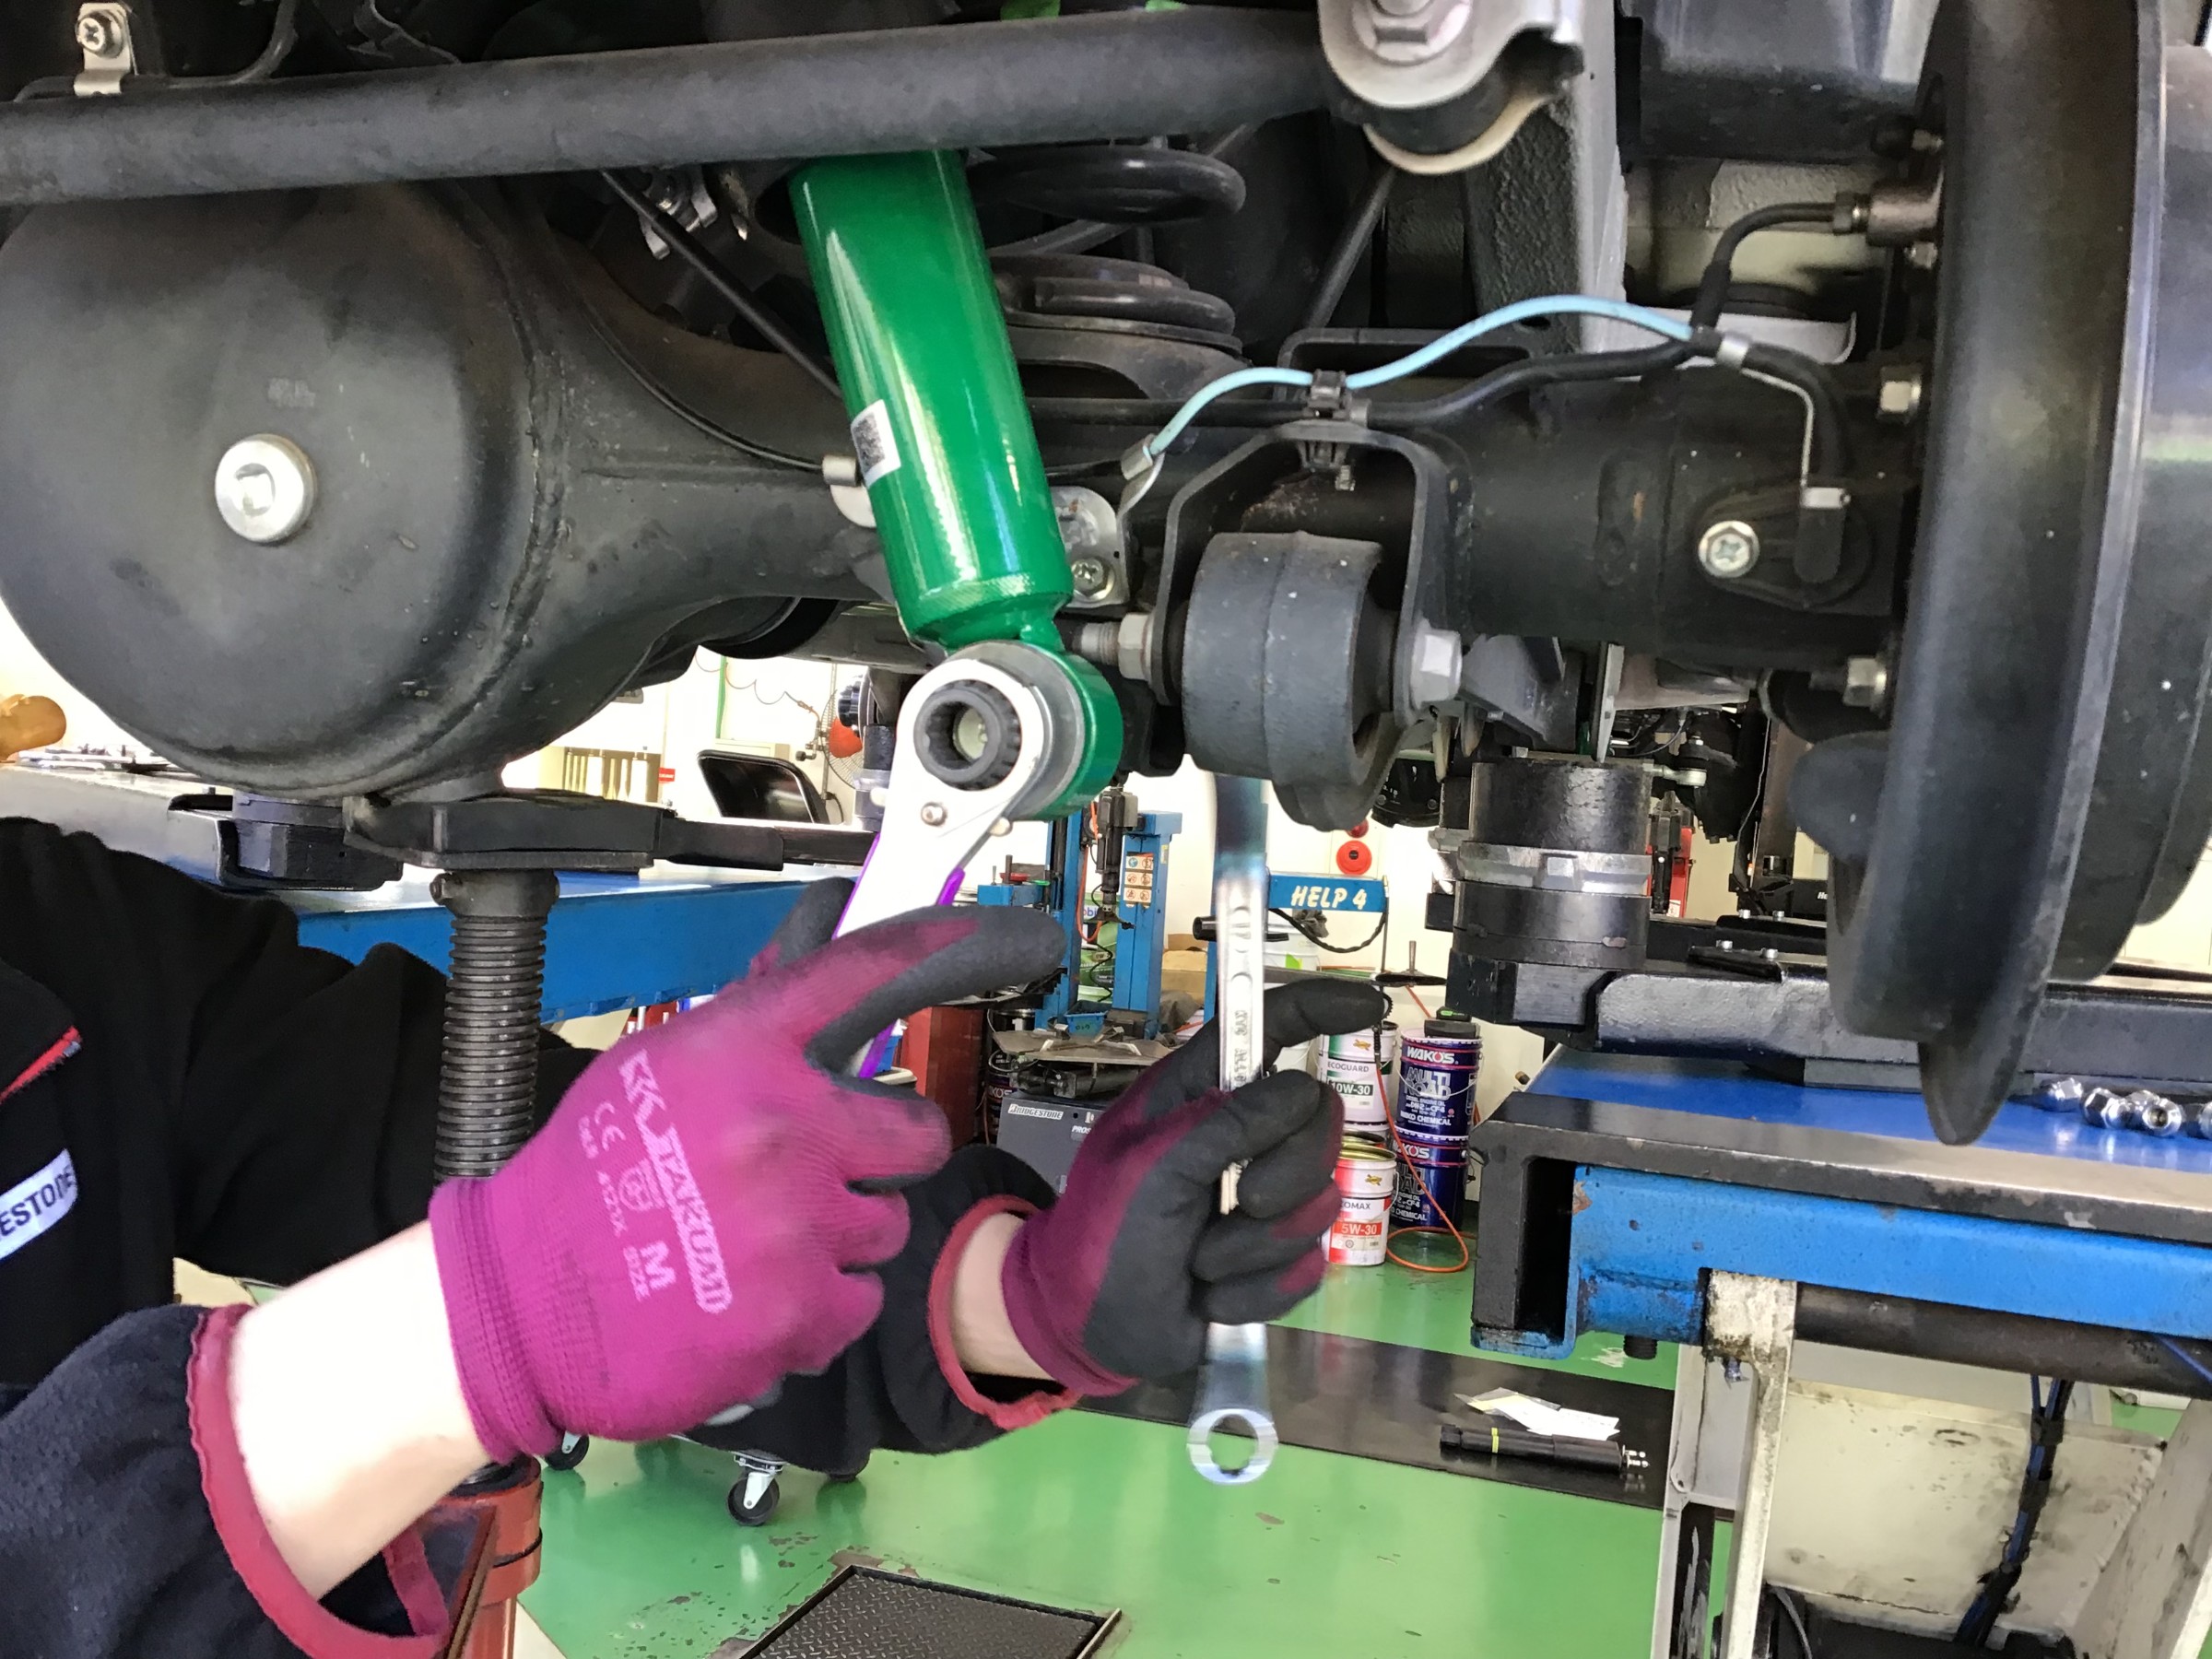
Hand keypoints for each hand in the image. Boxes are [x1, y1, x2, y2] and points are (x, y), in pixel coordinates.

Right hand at [429, 880, 1064, 1459]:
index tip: (1001, 931)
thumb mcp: (656, 1070)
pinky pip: (858, 1302)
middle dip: (881, 1158)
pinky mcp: (799, 1314)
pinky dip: (818, 1310)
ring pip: (886, 1227)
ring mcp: (797, 1226)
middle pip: (917, 1135)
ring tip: (756, 1245)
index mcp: (741, 1053)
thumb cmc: (587, 1178)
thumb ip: (750, 1025)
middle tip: (821, 1173)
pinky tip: (753, 1298)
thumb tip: (816, 943)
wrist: (522, 1299)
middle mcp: (783, 1128)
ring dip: (840, 1240)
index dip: (933, 949)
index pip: (859, 978)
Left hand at [998, 977, 1388, 1391]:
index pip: (1268, 1028)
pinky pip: (1309, 1266)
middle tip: (1241, 1200)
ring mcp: (1265, 1199)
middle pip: (1320, 1120)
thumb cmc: (1102, 1233)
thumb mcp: (1149, 1169)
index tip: (1369, 1004)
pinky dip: (1256, 1291)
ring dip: (1254, 1246)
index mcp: (1201, 1093)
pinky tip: (1211, 1297)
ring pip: (1322, 1200)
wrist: (1089, 1330)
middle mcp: (1243, 1137)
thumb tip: (1301, 1091)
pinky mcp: (1277, 1260)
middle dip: (1288, 1172)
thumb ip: (1222, 1125)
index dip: (1319, 1006)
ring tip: (1198, 1261)